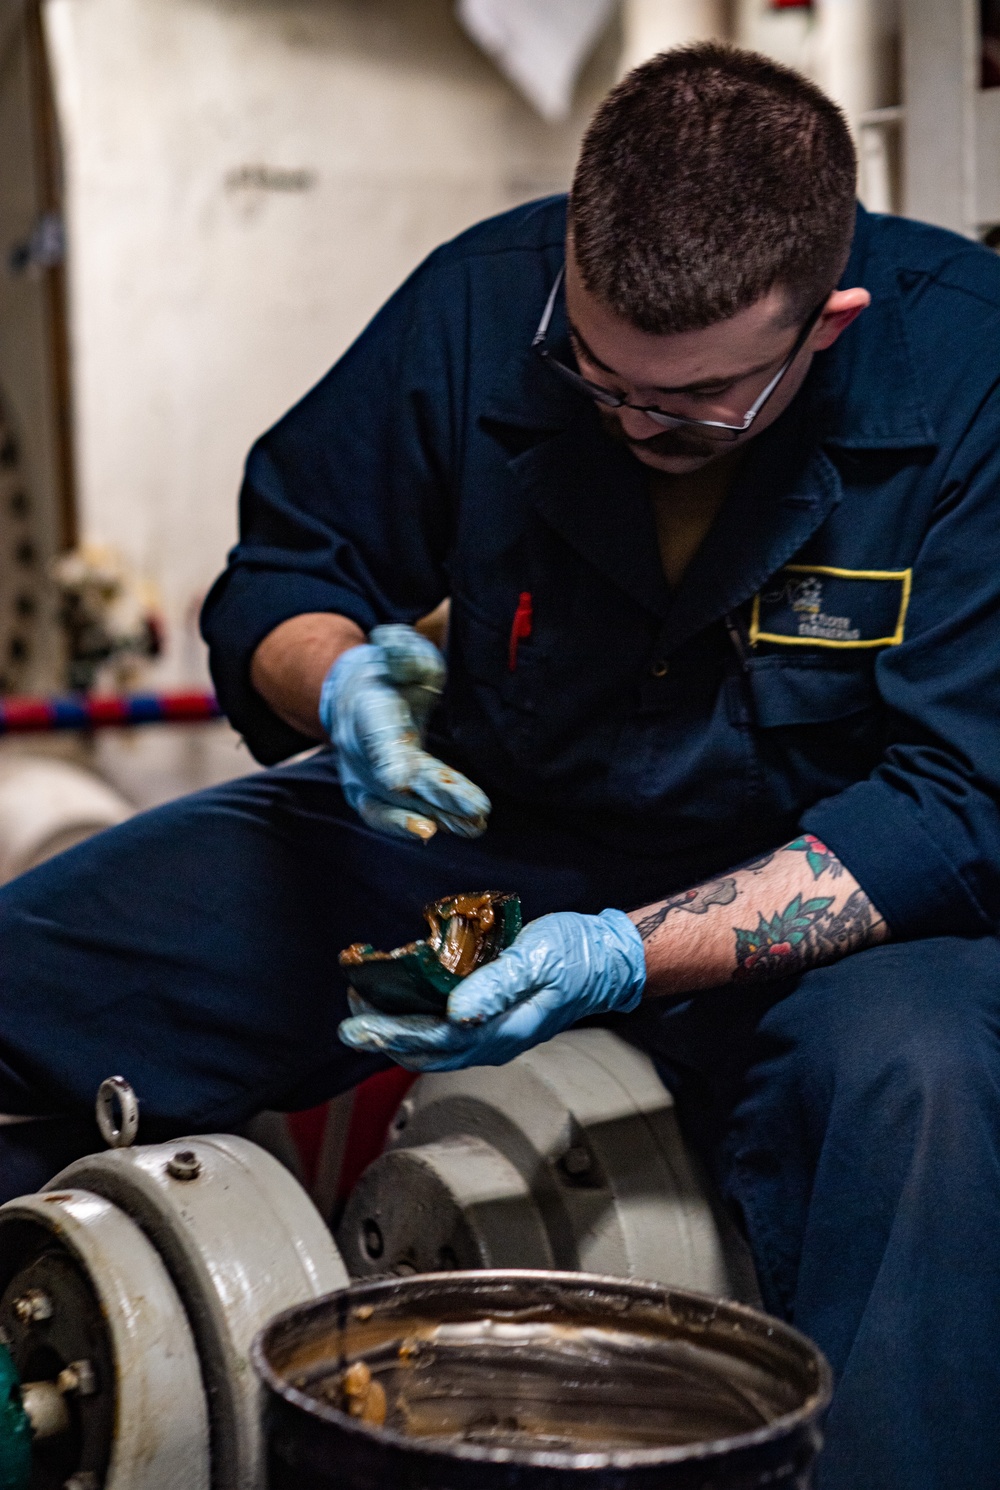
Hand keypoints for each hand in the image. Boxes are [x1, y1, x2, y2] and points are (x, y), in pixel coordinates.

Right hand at [320, 624, 490, 840]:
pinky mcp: (370, 793)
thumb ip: (403, 653)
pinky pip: (386, 817)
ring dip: (437, 816)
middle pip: (399, 779)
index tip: (402, 783)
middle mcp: (358, 748)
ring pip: (397, 803)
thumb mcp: (398, 653)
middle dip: (437, 796)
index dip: (388, 760)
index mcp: (367, 709)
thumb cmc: (388, 673)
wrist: (351, 695)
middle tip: (477, 809)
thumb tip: (399, 650)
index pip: (377, 737)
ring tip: (475, 825)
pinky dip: (411, 827)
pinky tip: (454, 829)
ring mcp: (361, 776)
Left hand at [338, 909, 645, 1070]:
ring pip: (434, 1048)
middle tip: (347, 1026)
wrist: (606, 961)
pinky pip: (445, 1034)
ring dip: (396, 1035)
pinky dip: (416, 1024)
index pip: (436, 1039)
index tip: (357, 1025)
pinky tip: (400, 1006)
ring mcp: (492, 1036)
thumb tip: (457, 1012)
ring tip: (363, 1015)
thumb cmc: (572, 954)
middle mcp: (493, 1042)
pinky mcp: (492, 1024)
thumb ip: (497, 986)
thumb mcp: (535, 961)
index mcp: (503, 1030)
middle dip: (384, 1040)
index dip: (393, 1033)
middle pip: (427, 1052)